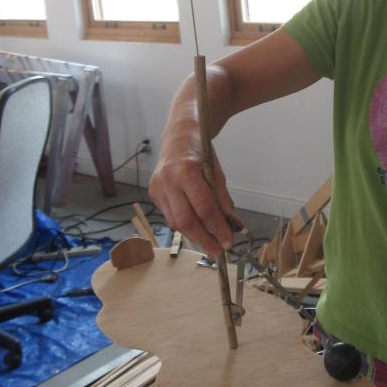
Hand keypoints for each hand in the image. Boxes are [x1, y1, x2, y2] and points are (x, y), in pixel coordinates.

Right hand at [149, 134, 240, 257]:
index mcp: (186, 171)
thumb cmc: (200, 151)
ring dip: (194, 235)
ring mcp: (157, 187)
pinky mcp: (153, 193)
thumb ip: (223, 200)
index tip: (228, 242)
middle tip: (218, 252)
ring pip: (175, 222)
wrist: (178, 135)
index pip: (203, 208)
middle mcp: (168, 180)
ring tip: (210, 243)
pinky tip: (196, 228)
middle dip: (204, 240)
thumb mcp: (217, 172)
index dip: (217, 228)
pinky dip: (184, 225)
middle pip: (186, 220)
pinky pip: (170, 216)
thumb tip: (233, 226)